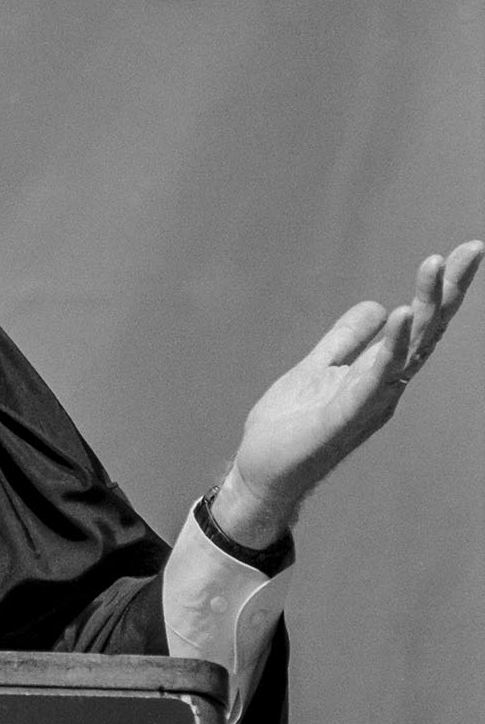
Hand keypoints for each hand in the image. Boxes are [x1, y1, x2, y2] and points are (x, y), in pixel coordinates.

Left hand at [214, 240, 483, 547]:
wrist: (260, 472)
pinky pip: (367, 383)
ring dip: (420, 310)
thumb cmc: (292, 425)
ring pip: (404, 352)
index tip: (464, 251)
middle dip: (445, 292)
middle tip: (468, 250)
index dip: (441, 291)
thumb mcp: (318, 368)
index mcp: (380, 373)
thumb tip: (378, 306)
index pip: (419, 326)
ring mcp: (365, 404)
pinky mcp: (339, 420)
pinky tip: (398, 321)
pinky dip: (385, 352)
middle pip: (424, 334)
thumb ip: (346, 341)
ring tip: (434, 269)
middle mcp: (384, 388)